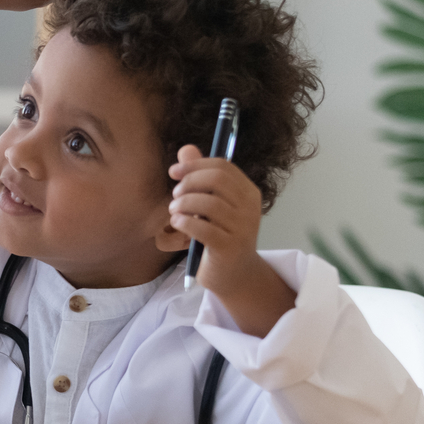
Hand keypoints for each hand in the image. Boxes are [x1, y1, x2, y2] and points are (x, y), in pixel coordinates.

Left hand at [169, 145, 295, 335]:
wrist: (235, 275)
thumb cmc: (220, 235)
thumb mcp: (212, 204)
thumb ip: (200, 176)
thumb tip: (186, 149)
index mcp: (248, 193)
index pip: (222, 166)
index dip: (194, 165)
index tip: (174, 172)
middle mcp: (250, 208)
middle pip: (216, 180)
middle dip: (188, 183)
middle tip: (175, 196)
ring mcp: (242, 228)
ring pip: (208, 203)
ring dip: (183, 204)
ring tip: (175, 211)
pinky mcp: (229, 247)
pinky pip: (202, 228)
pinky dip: (184, 221)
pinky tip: (177, 223)